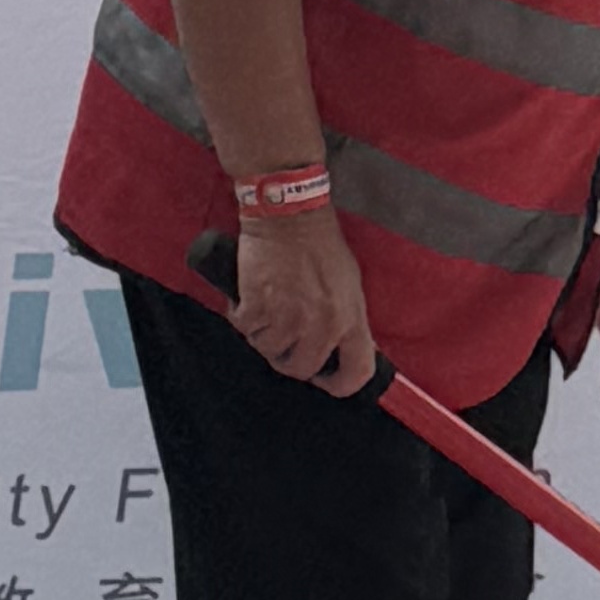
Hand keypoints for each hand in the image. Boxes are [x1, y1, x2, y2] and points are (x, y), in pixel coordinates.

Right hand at [230, 205, 380, 394]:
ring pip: (269, 351)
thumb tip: (340, 349)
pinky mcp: (258, 305)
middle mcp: (322, 325)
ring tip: (265, 311)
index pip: (356, 373)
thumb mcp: (349, 287)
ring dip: (263, 336)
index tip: (324, 379)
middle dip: (289, 359)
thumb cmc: (319, 247)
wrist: (288, 216)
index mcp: (351, 319)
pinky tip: (248, 299)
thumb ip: (346, 320)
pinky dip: (242, 317)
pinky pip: (245, 329)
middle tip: (282, 341)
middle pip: (302, 370)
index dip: (338, 384)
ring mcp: (289, 318)